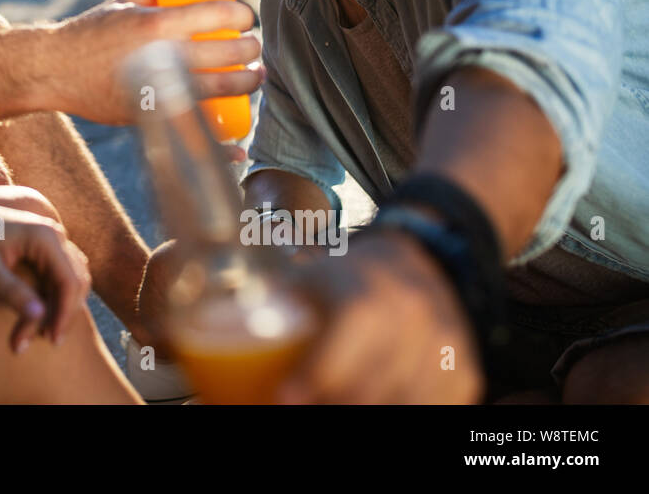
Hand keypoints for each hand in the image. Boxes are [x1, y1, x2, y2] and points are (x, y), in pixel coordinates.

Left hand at [0, 185, 90, 353]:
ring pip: (71, 280)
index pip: (70, 281)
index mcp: (44, 236)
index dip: (65, 313)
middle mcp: (54, 235)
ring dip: (60, 308)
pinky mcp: (44, 248)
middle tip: (46, 342)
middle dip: (64, 314)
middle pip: (77, 282)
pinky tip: (36, 318)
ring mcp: (51, 241)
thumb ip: (11, 291)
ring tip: (38, 334)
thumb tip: (40, 316)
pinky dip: (53, 298)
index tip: (52, 340)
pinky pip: (59, 276)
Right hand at [51, 0, 263, 124]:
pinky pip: (197, 132)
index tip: (245, 18)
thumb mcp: (121, 3)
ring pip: (221, 90)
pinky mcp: (152, 117)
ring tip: (252, 77)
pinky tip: (239, 142)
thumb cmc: (88, 34)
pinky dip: (223, 142)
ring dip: (247, 83)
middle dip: (250, 49)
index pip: (217, 13)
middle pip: (228, 53)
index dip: (242, 15)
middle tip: (252, 48)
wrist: (54, 71)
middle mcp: (163, 56)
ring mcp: (159, 90)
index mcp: (157, 24)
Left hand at [278, 230, 484, 402]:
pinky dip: (401, 411)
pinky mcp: (465, 374)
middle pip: (366, 394)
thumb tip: (205, 334)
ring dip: (364, 411)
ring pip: (402, 407)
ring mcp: (445, 351)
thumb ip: (265, 306)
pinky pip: (433, 410)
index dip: (311, 382)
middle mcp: (413, 321)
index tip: (283, 396)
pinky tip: (377, 401)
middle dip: (330, 406)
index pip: (338, 358)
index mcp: (366, 296)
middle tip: (306, 404)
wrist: (423, 259)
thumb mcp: (305, 279)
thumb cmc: (351, 276)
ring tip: (337, 402)